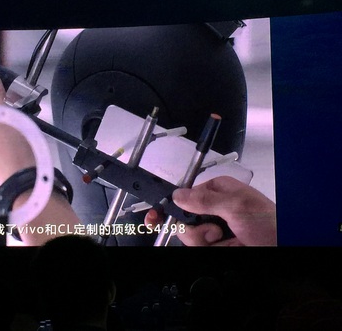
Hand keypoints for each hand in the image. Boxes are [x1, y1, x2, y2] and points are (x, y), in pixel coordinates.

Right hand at [145, 176, 276, 245]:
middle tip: (207, 230)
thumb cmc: (272, 223)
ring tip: (222, 237)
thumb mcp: (237, 206)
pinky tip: (224, 244)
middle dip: (190, 225)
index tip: (155, 214)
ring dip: (202, 238)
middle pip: (182, 215)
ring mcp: (213, 228)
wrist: (284, 249)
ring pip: (187, 233)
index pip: (184, 193)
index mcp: (217, 190)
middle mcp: (213, 208)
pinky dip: (207, 247)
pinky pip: (197, 246)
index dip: (169, 203)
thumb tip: (179, 195)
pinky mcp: (215, 246)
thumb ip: (205, 200)